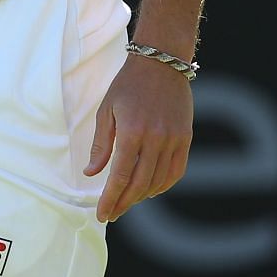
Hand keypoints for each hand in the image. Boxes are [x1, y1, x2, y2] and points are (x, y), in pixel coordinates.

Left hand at [84, 52, 193, 222]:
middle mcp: (155, 138)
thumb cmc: (128, 84)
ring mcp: (173, 139)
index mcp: (131, 131)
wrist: (161, 62)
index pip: (120, 176)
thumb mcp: (106, 110)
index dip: (110, 198)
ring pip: (158, 181)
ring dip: (142, 196)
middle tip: (113, 213)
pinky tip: (150, 190)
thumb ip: (101, 145)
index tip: (103, 213)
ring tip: (127, 201)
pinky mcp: (185, 138)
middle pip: (139, 183)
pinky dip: (163, 185)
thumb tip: (91, 173)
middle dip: (124, 202)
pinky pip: (176, 171)